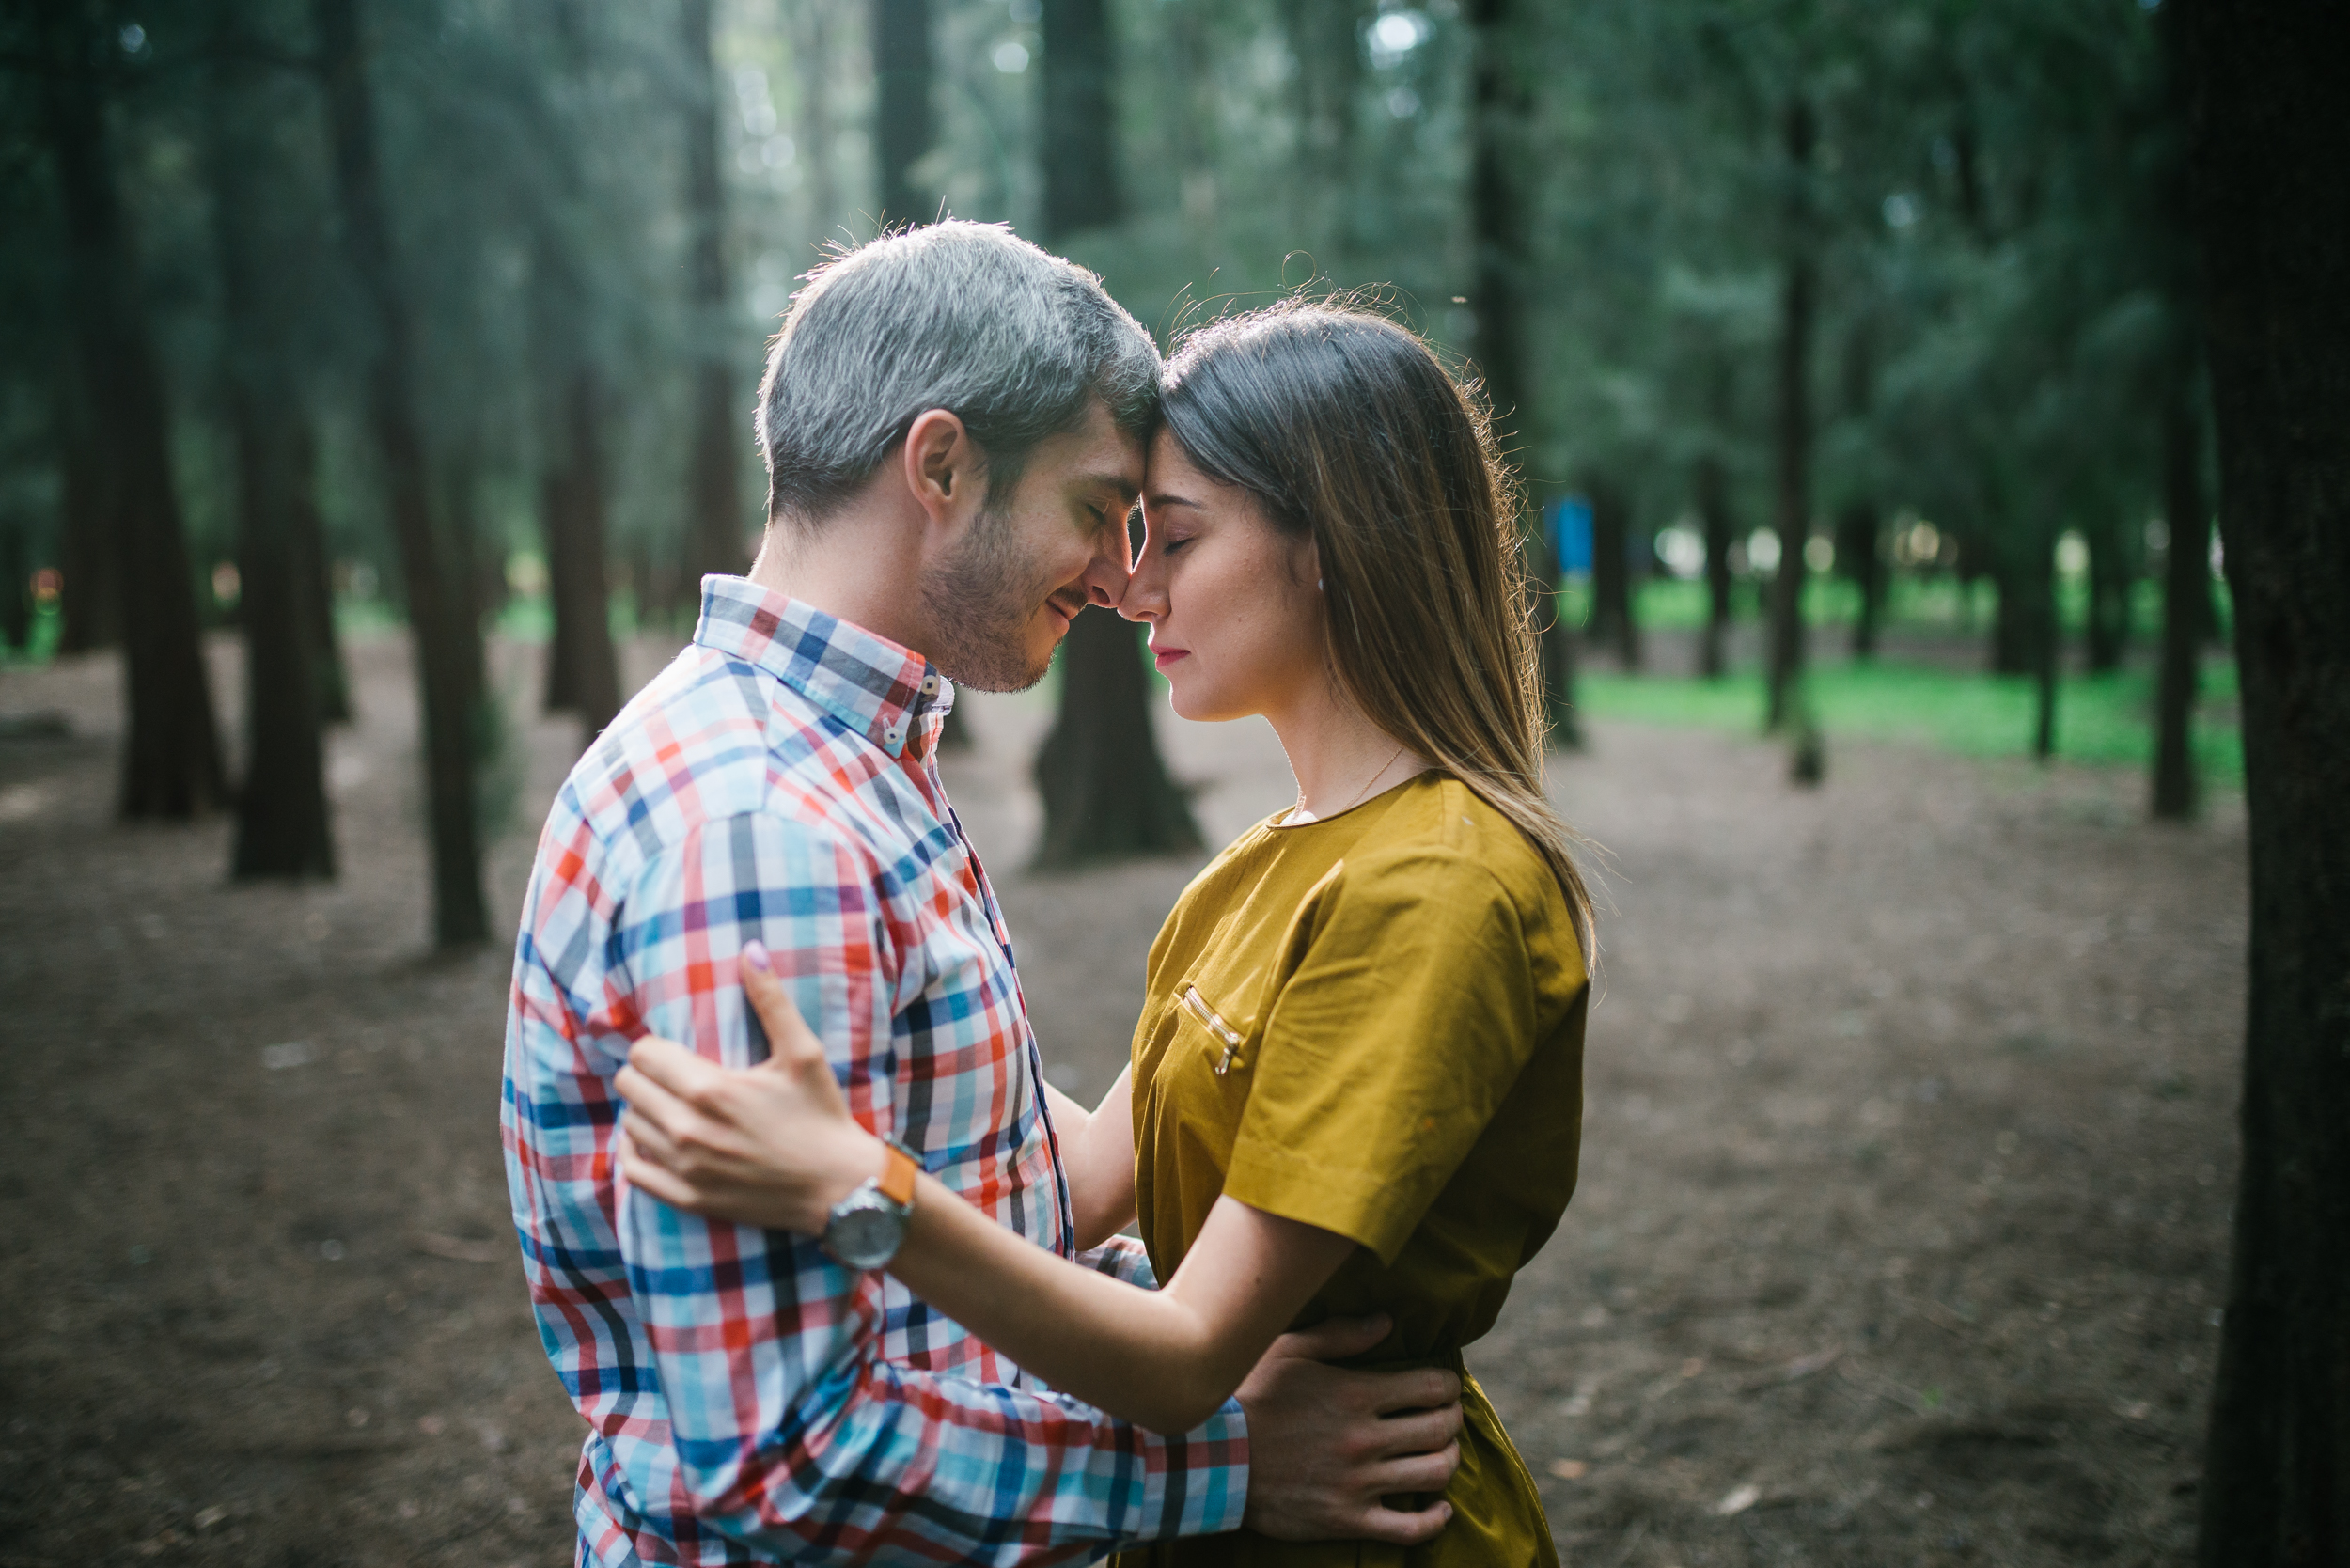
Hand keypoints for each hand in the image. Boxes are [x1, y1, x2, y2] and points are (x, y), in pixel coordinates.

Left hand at [615, 941, 879, 1232]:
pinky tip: (655, 1140)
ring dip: (644, 1110)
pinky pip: (633, 1171)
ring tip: (671, 1105)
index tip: (676, 1051)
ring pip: (629, 1125)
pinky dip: (636, 1152)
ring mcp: (684, 1168)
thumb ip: (772, 1001)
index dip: (656, 1046)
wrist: (839, 1187)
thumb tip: (751, 950)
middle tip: (673, 1075)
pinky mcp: (687, 1198)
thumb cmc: (822, 1116)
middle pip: (629, 1087)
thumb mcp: (804, 1054)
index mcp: (711, 1089)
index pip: (643, 1054)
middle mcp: (688, 1130)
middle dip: (647, 1074)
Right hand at [1236, 1315, 1463, 1544]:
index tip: (1446, 1385)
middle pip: (1440, 1429)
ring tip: (1443, 1453)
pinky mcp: (1347, 1520)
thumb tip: (1387, 1322)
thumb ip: (1340, 1334)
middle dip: (1453, 1418)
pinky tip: (1440, 1508)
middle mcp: (1364, 1439)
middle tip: (1447, 1416)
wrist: (1213, 1456)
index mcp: (1355, 1394)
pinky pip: (1409, 1529)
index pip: (1431, 1387)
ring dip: (1449, 1460)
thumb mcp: (1288, 1350)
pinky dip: (1435, 1520)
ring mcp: (1358, 1483)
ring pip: (1434, 1474)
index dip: (1449, 1385)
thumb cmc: (1249, 1396)